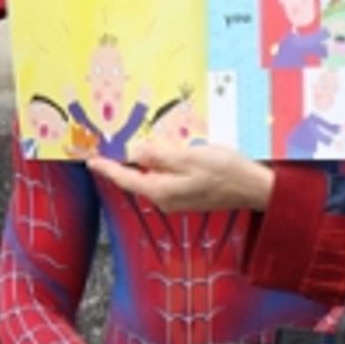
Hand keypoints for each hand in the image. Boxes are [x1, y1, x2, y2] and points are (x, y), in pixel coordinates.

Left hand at [89, 138, 273, 214]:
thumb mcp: (188, 157)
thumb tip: (134, 151)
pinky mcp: (188, 194)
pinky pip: (166, 178)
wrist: (253, 188)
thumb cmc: (223, 171)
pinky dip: (160, 165)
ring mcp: (177, 199)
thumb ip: (158, 155)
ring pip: (152, 178)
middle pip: (137, 178)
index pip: (126, 178)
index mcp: (161, 190)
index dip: (107, 168)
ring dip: (144, 162)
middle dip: (124, 162)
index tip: (91, 160)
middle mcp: (165, 199)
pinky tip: (164, 153)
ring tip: (137, 144)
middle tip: (111, 145)